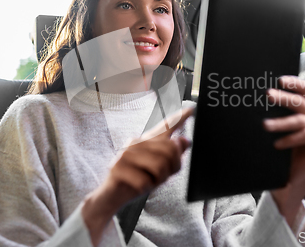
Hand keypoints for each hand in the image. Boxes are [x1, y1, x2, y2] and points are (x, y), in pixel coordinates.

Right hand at [82, 107, 193, 244]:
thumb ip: (172, 157)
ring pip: (159, 166)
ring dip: (157, 180)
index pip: (166, 127)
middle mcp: (136, 142)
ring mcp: (125, 153)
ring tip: (147, 181)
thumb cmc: (136, 180)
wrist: (112, 196)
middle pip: (170, 150)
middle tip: (159, 178)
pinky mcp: (117, 167)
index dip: (180, 118)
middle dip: (170, 169)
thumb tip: (185, 140)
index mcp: (147, 141)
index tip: (192, 109)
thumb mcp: (159, 170)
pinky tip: (137, 186)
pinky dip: (144, 188)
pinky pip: (144, 181)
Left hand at [263, 76, 304, 226]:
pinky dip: (291, 139)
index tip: (280, 80)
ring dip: (281, 122)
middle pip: (301, 102)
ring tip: (265, 126)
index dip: (295, 82)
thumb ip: (275, 115)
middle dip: (284, 97)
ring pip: (300, 120)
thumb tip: (256, 103)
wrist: (292, 174)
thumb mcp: (278, 129)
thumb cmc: (284, 150)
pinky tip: (278, 144)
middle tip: (268, 95)